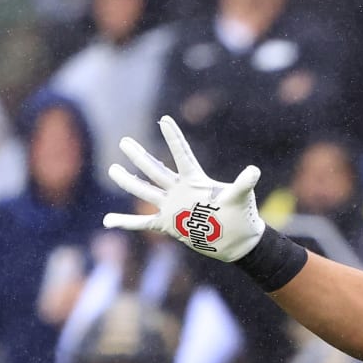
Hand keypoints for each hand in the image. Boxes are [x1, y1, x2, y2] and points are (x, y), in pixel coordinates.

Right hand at [104, 116, 266, 262]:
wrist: (237, 242)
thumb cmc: (241, 217)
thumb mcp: (241, 199)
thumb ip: (243, 185)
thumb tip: (254, 171)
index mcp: (196, 181)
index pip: (182, 155)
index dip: (174, 138)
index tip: (165, 119)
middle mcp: (180, 191)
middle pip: (155, 170)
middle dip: (139, 156)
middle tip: (124, 140)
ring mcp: (172, 207)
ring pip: (144, 190)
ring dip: (128, 181)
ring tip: (112, 168)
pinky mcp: (168, 225)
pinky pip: (142, 222)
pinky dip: (125, 222)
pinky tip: (108, 220)